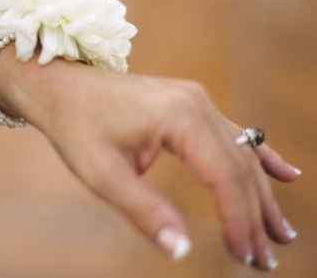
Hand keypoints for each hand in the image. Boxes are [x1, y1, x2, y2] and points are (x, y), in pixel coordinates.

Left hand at [0, 47, 300, 270]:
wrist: (60, 86)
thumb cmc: (76, 127)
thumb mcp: (102, 174)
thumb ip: (143, 211)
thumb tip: (179, 250)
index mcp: (178, 118)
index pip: (224, 176)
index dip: (237, 220)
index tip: (244, 257)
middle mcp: (196, 103)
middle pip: (238, 166)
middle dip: (254, 214)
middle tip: (265, 260)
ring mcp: (195, 99)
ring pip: (240, 152)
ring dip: (260, 192)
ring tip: (280, 232)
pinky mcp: (189, 102)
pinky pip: (232, 132)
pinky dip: (258, 156)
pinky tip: (285, 173)